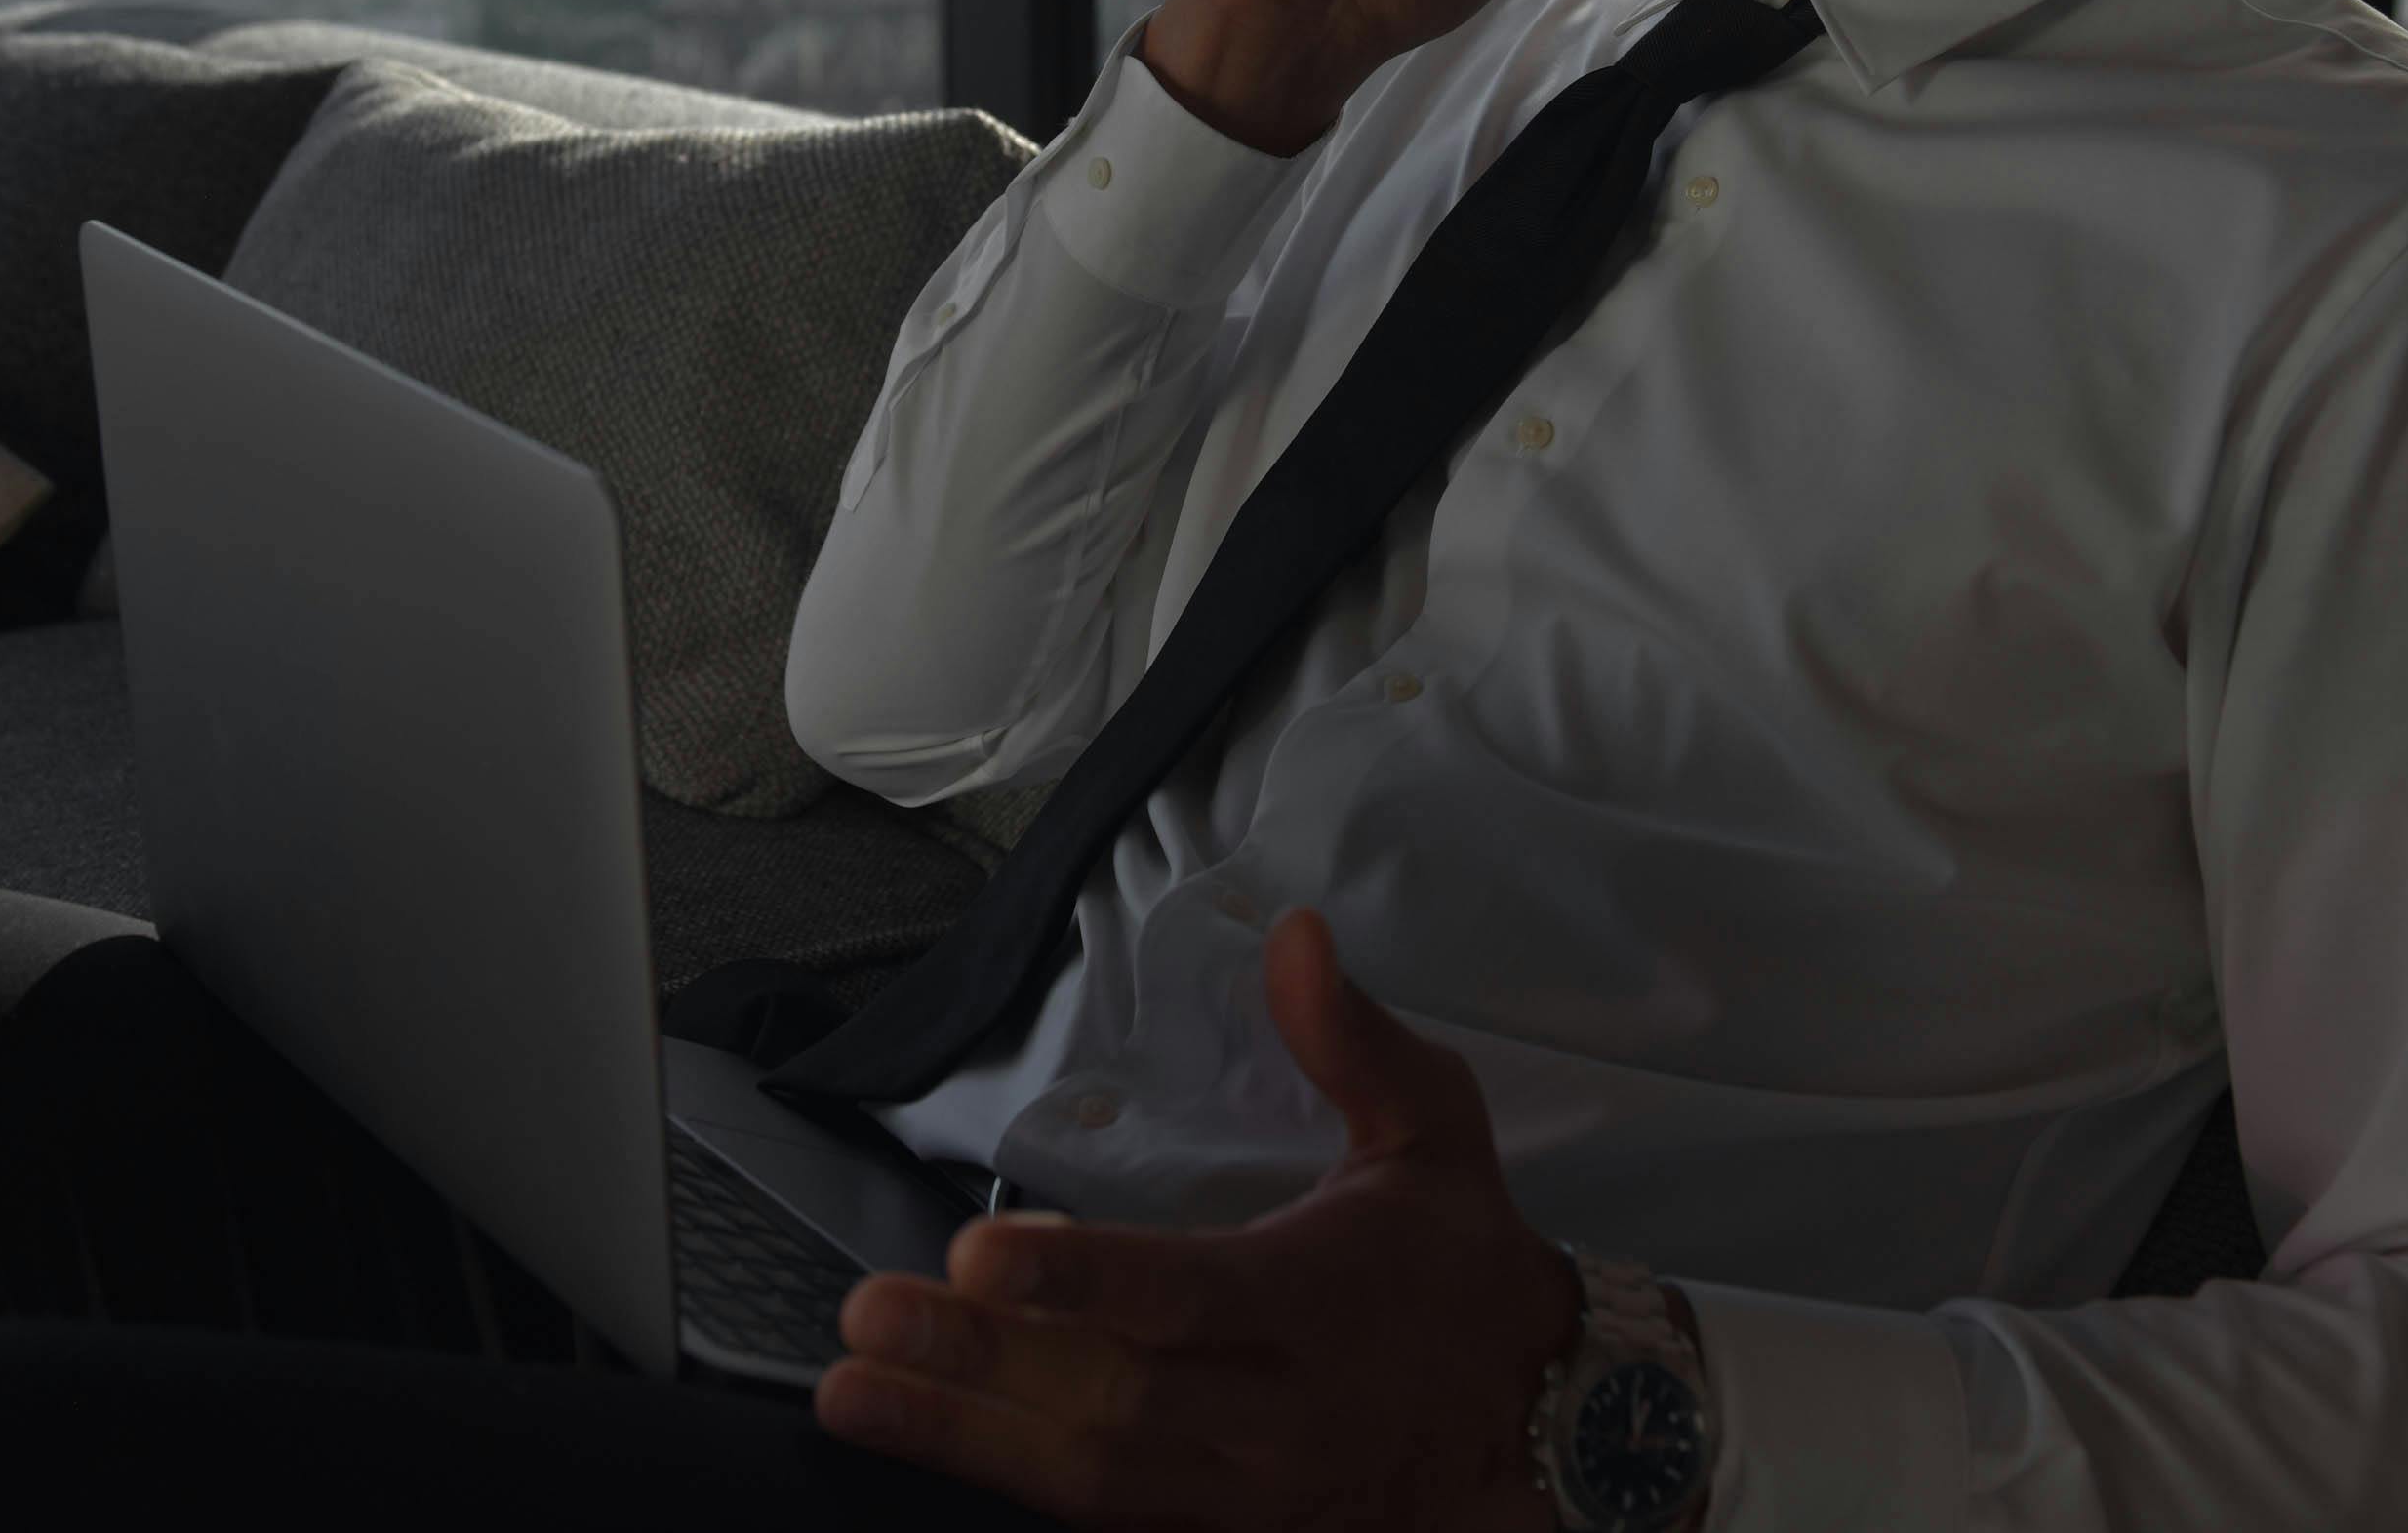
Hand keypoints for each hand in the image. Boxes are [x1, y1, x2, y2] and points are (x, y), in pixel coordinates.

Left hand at [814, 912, 1581, 1529]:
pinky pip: (1111, 1524)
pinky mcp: (1227, 1532)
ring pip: (1091, 1476)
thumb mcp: (1436, 1134)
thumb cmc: (1468, 1268)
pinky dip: (1015, 1491)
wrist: (1553, 1432)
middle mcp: (1275, 1409)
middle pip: (1107, 1398)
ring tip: (853, 1395)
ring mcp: (1247, 1491)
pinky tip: (926, 1452)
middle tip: (864, 1320)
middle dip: (978, 1363)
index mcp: (1319, 1299)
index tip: (980, 1247)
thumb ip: (1355, 1042)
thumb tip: (1295, 935)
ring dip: (965, 1437)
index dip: (1076, 1276)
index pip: (1179, 1294)